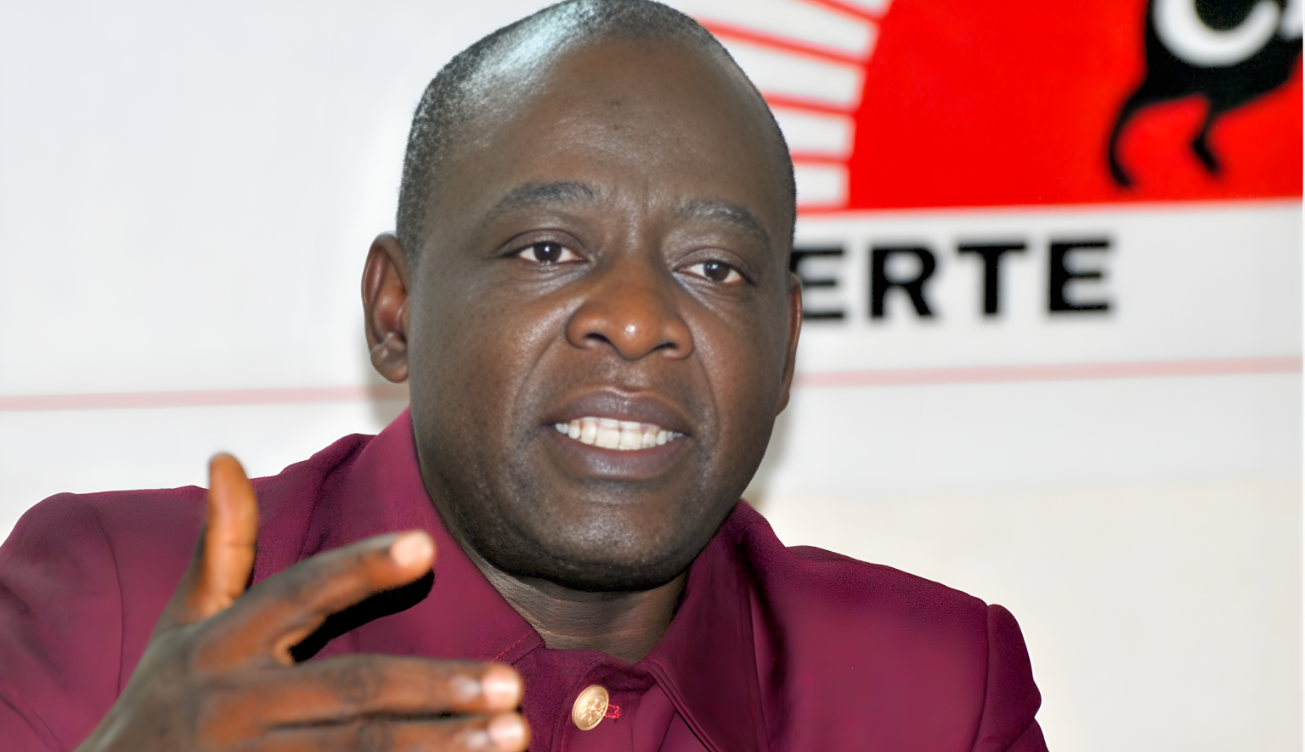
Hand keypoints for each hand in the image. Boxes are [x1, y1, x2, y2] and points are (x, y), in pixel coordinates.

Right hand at [77, 454, 528, 751]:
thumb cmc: (160, 701)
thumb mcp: (181, 626)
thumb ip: (219, 547)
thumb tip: (225, 456)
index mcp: (219, 644)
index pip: (299, 594)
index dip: (360, 569)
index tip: (427, 545)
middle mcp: (232, 702)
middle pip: (350, 689)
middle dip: (434, 687)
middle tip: (510, 686)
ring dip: (440, 744)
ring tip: (512, 734)